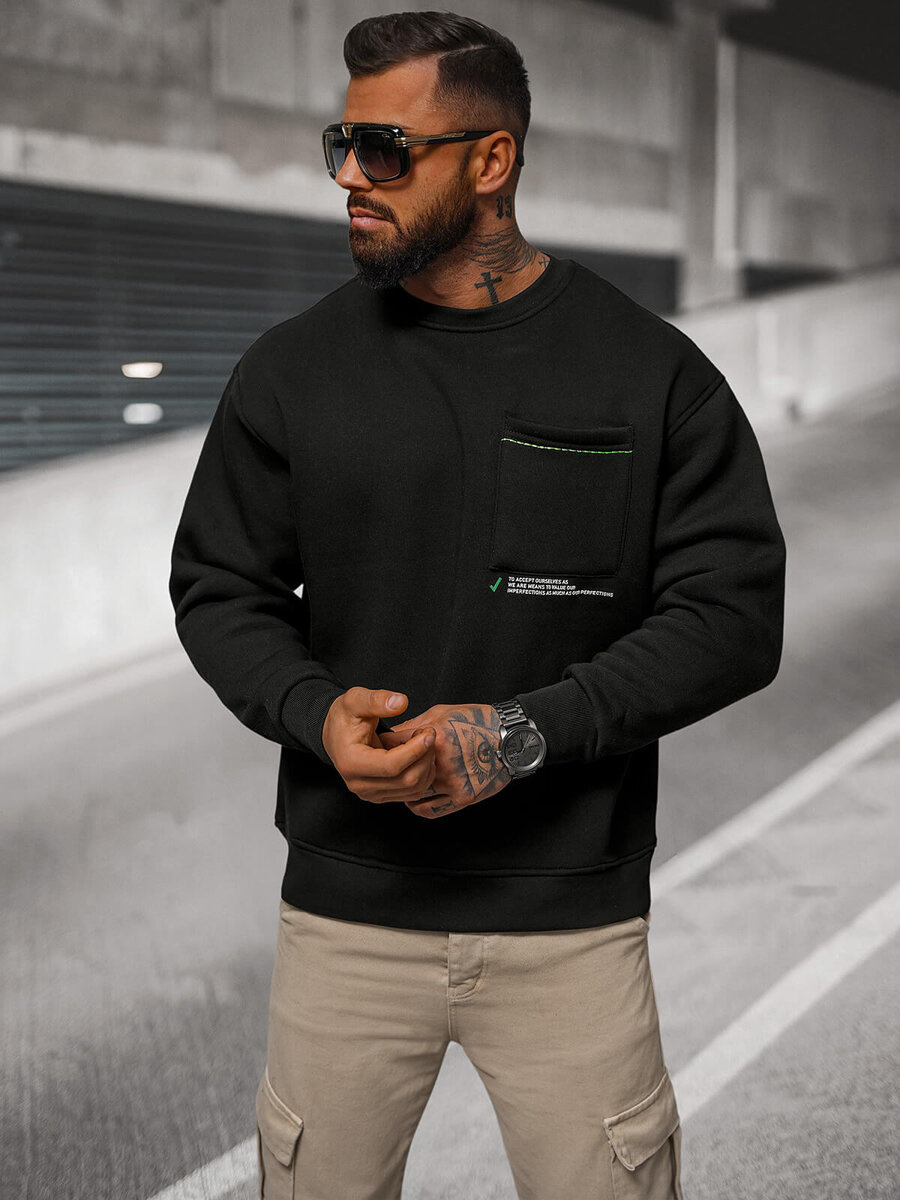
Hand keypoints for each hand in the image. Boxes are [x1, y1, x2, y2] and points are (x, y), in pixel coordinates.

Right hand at [322, 687, 437, 805]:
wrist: (335, 734)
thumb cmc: (345, 717)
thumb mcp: (356, 700)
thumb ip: (377, 700)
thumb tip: (401, 702)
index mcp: (351, 763)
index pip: (392, 765)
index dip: (416, 750)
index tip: (429, 732)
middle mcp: (359, 784)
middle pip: (406, 780)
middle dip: (425, 756)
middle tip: (429, 734)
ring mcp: (370, 794)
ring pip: (412, 789)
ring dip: (427, 766)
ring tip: (425, 743)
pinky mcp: (380, 796)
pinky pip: (411, 793)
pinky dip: (423, 776)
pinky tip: (421, 756)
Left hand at [379, 702, 512, 817]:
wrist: (511, 739)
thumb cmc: (478, 721)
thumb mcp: (442, 713)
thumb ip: (415, 725)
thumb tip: (390, 736)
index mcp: (436, 738)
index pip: (394, 744)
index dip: (383, 746)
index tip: (378, 748)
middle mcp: (442, 763)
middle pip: (401, 772)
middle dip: (391, 769)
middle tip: (386, 767)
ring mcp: (452, 783)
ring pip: (412, 794)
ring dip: (402, 790)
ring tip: (400, 782)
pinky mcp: (463, 796)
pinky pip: (429, 809)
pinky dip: (417, 806)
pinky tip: (415, 797)